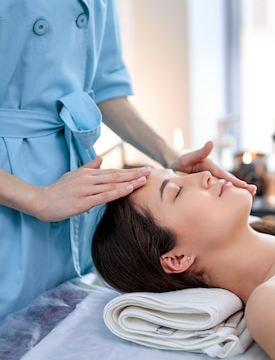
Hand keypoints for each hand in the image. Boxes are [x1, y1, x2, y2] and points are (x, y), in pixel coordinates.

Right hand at [32, 156, 150, 221]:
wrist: (40, 200)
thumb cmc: (56, 190)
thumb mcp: (73, 175)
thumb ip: (88, 167)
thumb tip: (101, 158)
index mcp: (87, 173)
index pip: (112, 171)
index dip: (129, 171)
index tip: (143, 170)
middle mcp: (88, 179)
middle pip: (116, 175)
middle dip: (134, 174)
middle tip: (150, 171)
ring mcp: (86, 189)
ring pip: (112, 184)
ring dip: (130, 181)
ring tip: (145, 180)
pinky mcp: (83, 201)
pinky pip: (104, 196)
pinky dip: (118, 191)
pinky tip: (129, 188)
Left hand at [169, 141, 256, 195]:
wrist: (172, 169)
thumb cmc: (179, 163)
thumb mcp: (188, 157)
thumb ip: (199, 152)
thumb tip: (211, 143)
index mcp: (211, 167)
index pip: (225, 175)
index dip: (234, 181)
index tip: (244, 186)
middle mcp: (214, 174)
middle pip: (229, 181)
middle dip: (242, 186)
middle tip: (253, 191)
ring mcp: (212, 181)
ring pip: (225, 187)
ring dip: (237, 191)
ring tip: (250, 196)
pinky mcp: (208, 187)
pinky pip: (218, 191)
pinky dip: (226, 196)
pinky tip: (232, 203)